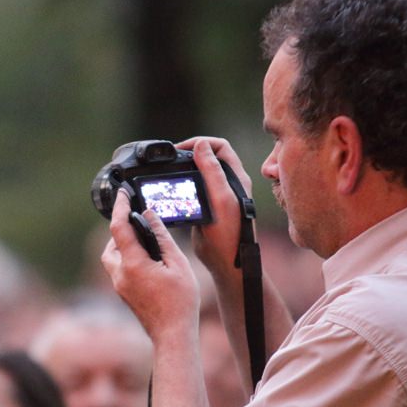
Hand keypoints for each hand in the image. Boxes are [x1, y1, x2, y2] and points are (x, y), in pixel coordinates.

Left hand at [101, 189, 200, 341]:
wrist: (172, 334)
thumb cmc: (180, 301)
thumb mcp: (177, 263)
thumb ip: (161, 237)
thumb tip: (150, 214)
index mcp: (133, 264)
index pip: (118, 227)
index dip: (119, 207)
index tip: (123, 193)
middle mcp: (120, 274)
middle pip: (111, 244)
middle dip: (121, 229)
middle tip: (138, 221)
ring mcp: (119, 286)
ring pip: (111, 257)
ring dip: (122, 245)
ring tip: (144, 242)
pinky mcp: (123, 294)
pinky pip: (118, 269)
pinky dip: (127, 259)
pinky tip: (146, 260)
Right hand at [175, 137, 254, 281]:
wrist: (226, 262)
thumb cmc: (229, 233)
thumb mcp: (221, 198)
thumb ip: (212, 170)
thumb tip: (201, 145)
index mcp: (236, 177)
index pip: (219, 147)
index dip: (200, 143)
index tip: (181, 150)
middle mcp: (228, 183)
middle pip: (208, 157)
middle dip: (189, 154)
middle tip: (172, 160)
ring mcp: (216, 195)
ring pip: (199, 173)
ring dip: (185, 170)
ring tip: (170, 174)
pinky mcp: (206, 207)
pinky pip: (193, 189)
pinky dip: (183, 186)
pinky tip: (173, 192)